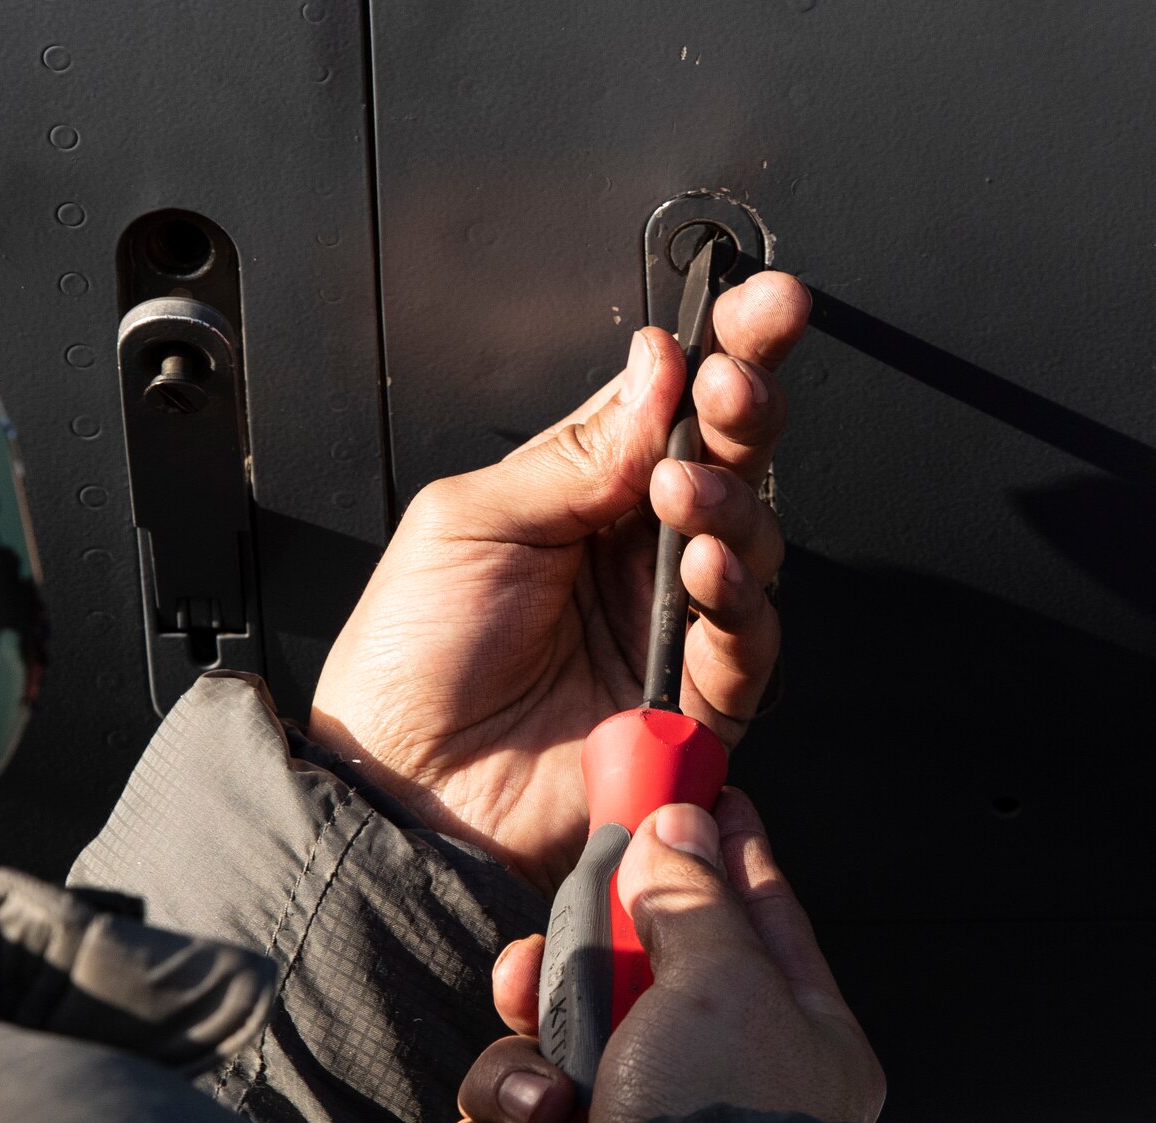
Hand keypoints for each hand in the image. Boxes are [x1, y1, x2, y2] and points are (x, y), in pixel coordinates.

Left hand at [310, 273, 809, 898]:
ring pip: (752, 541)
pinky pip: (749, 642)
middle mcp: (632, 553)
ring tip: (680, 490)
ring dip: (731, 500)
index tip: (755, 309)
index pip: (667, 406)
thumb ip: (573, 454)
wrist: (400, 781)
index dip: (721, 352)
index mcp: (577, 496)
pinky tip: (702, 571)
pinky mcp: (690, 703)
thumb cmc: (409, 658)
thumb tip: (656, 368)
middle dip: (747, 405)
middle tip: (735, 380)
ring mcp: (666, 626)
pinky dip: (737, 597)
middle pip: (728, 459)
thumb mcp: (467, 521)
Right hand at [435, 788, 883, 1122]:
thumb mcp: (725, 985)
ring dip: (515, 1076)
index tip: (690, 790)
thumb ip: (690, 898)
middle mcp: (706, 1096)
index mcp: (786, 1041)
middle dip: (558, 978)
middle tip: (538, 972)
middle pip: (610, 988)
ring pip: (530, 1063)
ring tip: (544, 1108)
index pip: (750, 917)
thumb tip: (681, 828)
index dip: (714, 849)